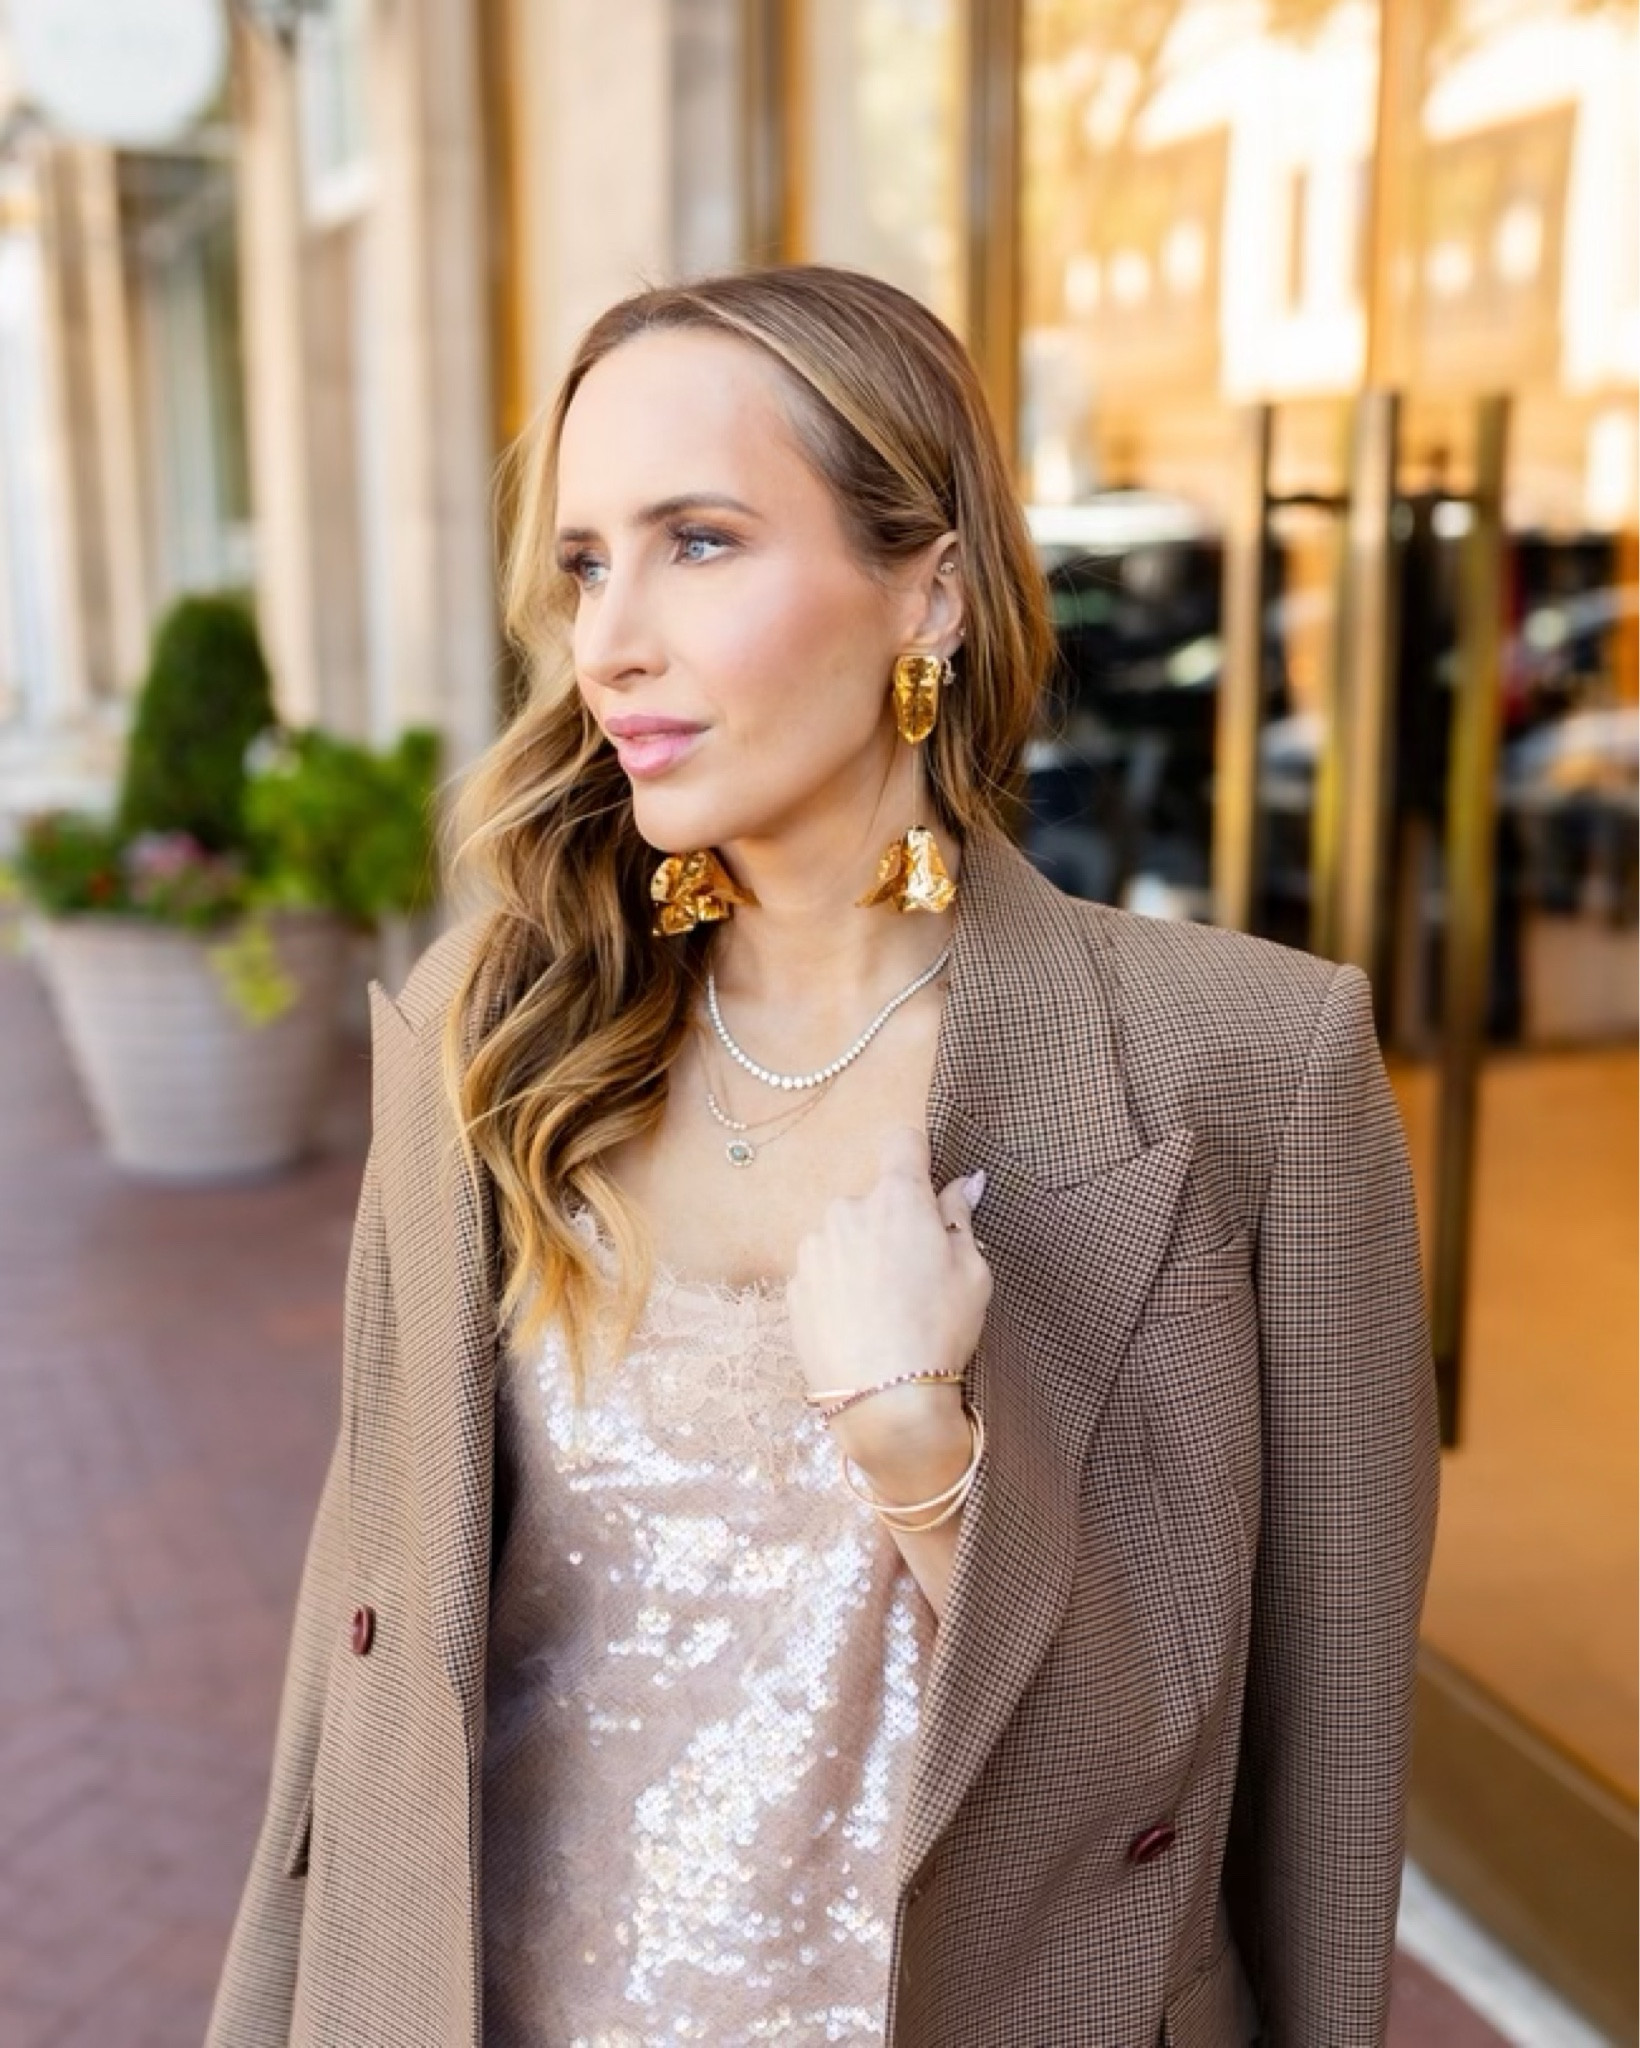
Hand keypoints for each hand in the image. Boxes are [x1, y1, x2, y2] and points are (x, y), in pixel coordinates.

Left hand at [786, 1127, 991, 1489]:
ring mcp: (813, 1248)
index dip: (916, 1154)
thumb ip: (960, 1217)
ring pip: (845, 1235)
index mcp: (897, 1198)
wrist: (884, 1402)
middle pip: (874, 1198)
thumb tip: (963, 1182)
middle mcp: (846, 1210)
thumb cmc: (939, 1332)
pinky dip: (839, 1286)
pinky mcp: (794, 1285)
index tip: (924, 1179)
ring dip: (862, 1254)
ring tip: (885, 1307)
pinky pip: (823, 1270)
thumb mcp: (972, 1272)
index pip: (901, 1141)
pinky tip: (860, 1323)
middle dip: (892, 1222)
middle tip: (916, 1272)